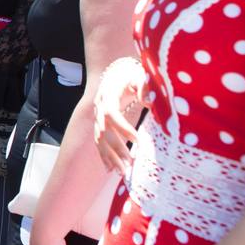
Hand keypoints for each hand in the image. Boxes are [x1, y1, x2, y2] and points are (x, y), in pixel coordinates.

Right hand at [94, 57, 145, 173]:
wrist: (116, 71)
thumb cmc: (131, 73)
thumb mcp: (139, 74)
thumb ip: (144, 86)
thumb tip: (148, 101)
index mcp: (107, 96)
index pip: (111, 115)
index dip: (123, 129)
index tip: (138, 141)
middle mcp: (98, 108)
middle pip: (102, 132)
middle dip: (116, 149)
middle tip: (130, 163)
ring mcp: (97, 117)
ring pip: (99, 140)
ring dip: (109, 157)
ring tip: (122, 172)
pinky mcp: (100, 124)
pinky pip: (99, 142)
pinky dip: (104, 156)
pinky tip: (110, 169)